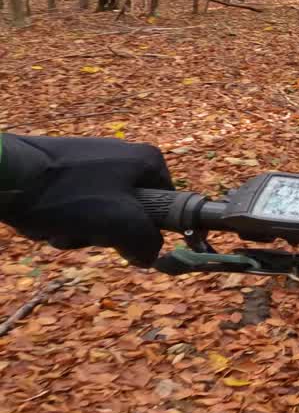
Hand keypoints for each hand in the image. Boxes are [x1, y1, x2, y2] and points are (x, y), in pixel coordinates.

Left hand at [0, 134, 173, 265]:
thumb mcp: (121, 223)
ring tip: (59, 227)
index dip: (152, 228)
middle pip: (130, 211)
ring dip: (80, 230)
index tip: (131, 241)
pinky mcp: (62, 170)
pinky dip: (62, 218)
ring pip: (99, 212)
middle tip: (88, 234)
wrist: (5, 174)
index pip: (168, 203)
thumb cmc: (69, 195)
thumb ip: (147, 242)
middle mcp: (123, 156)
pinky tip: (44, 219)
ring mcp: (91, 162)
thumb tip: (150, 257)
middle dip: (106, 232)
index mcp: (146, 160)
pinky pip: (75, 204)